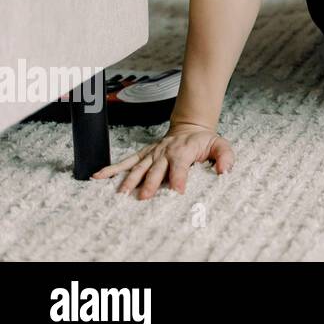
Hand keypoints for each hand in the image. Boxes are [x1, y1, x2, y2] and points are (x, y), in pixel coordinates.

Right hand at [90, 121, 233, 198]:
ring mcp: (152, 154)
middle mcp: (165, 153)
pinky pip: (126, 162)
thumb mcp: (220, 145)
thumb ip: (225, 157)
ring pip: (138, 167)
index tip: (177, 190)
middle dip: (150, 183)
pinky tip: (98, 176)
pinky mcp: (144, 155)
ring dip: (129, 180)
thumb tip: (223, 170)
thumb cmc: (205, 140)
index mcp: (183, 151)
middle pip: (156, 169)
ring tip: (121, 193)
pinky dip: (112, 169)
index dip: (179, 177)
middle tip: (144, 197)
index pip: (180, 166)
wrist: (191, 126)